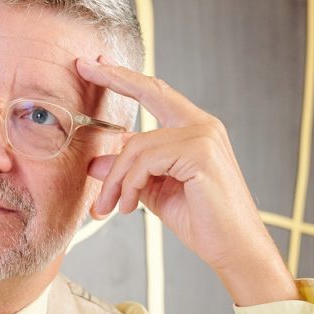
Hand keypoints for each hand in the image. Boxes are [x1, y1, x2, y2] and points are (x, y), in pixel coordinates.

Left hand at [76, 56, 299, 305]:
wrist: (234, 249)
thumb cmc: (202, 221)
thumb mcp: (155, 192)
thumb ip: (130, 173)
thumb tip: (95, 162)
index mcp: (194, 129)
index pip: (156, 93)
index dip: (126, 77)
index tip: (96, 65)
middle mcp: (202, 125)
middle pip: (149, 91)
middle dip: (113, 77)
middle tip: (80, 67)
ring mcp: (203, 136)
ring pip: (136, 145)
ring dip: (115, 180)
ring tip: (108, 207)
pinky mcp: (200, 154)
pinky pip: (146, 161)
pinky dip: (130, 185)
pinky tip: (129, 207)